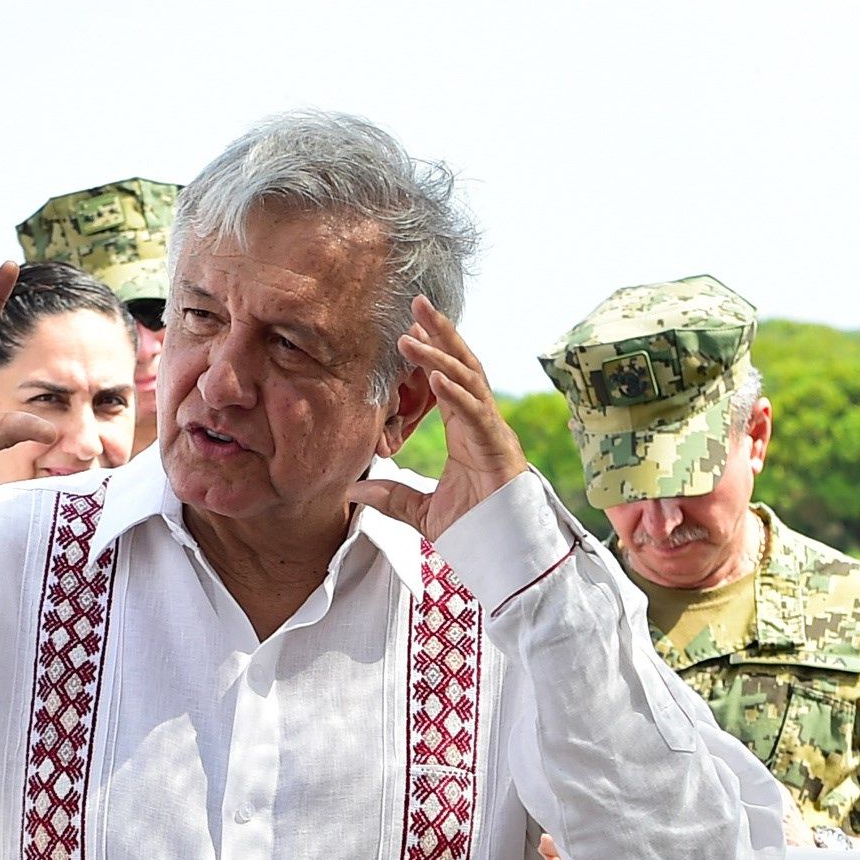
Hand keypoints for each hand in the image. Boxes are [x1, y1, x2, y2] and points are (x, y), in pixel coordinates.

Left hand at [354, 298, 521, 542]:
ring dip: (441, 354)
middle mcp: (482, 423)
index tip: (408, 328)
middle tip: (416, 302)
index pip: (448, 379)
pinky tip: (435, 375)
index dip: (431, 351)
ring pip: (468, 381)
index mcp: (466, 430)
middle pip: (462, 366)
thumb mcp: (421, 512)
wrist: (505, 557)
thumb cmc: (475, 531)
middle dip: (441, 332)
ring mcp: (493, 433)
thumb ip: (392, 496)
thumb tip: (355, 487)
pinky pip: (476, 414)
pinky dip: (455, 393)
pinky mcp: (498, 449)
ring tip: (411, 333)